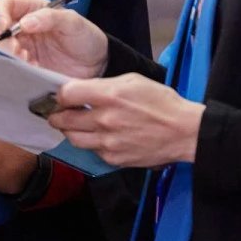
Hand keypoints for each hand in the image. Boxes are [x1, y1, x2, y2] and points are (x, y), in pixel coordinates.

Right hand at [0, 0, 108, 78]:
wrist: (98, 66)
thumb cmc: (86, 38)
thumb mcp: (73, 22)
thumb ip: (50, 17)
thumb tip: (25, 23)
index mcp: (33, 10)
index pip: (6, 5)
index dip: (0, 13)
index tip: (6, 26)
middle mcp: (23, 28)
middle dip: (4, 40)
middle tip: (17, 51)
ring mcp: (23, 48)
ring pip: (2, 49)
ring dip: (9, 56)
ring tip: (26, 62)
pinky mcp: (26, 67)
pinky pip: (12, 67)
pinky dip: (16, 69)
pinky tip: (31, 71)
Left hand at [46, 74, 204, 168]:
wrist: (184, 132)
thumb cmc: (161, 102)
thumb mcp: (132, 81)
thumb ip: (103, 85)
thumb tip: (82, 91)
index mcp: (109, 95)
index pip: (66, 94)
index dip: (61, 94)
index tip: (63, 96)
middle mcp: (104, 120)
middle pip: (63, 120)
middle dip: (57, 115)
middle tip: (58, 113)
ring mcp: (108, 142)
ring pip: (73, 138)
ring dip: (70, 131)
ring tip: (75, 125)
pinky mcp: (113, 159)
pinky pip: (91, 150)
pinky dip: (90, 143)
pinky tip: (99, 136)